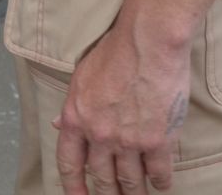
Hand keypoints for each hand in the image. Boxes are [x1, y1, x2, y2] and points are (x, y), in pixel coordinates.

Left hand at [54, 19, 192, 194]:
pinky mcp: (158, 140)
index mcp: (76, 118)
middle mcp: (99, 135)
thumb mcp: (81, 76)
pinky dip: (161, 181)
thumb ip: (73, 106)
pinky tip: (161, 184)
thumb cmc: (115, 51)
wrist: (148, 41)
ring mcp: (129, 141)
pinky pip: (159, 172)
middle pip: (102, 178)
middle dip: (108, 193)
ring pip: (130, 181)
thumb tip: (60, 125)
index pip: (69, 163)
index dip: (73, 186)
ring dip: (135, 192)